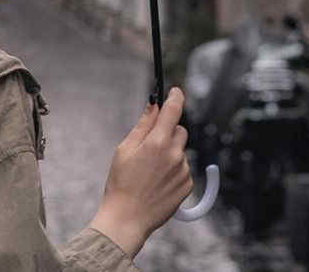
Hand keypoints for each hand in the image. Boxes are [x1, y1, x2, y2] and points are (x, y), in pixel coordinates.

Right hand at [88, 87, 192, 257]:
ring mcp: (183, 171)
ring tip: (149, 171)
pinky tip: (157, 182)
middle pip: (179, 130)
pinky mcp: (187, 185)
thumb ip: (142, 125)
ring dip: (169, 153)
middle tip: (150, 145)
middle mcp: (174, 154)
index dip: (175, 97)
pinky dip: (173, 170)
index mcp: (157, 142)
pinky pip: (183, 168)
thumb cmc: (121, 183)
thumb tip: (153, 107)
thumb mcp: (125, 149)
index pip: (173, 110)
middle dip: (168, 131)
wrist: (127, 218)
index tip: (175, 91)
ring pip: (180, 151)